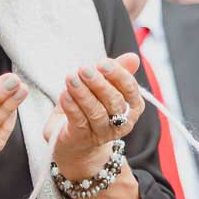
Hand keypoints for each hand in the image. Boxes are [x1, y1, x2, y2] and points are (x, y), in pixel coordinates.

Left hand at [48, 52, 145, 179]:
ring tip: (71, 78)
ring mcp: (103, 133)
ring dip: (83, 94)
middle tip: (84, 69)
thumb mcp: (104, 87)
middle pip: (114, 102)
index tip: (103, 63)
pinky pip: (79, 121)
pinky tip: (64, 94)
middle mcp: (122, 122)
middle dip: (99, 84)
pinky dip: (72, 107)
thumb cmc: (92, 108)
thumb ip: (117, 72)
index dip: (118, 75)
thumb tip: (133, 57)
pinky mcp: (83, 139)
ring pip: (97, 112)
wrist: (75, 140)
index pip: (130, 89)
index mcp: (132, 106)